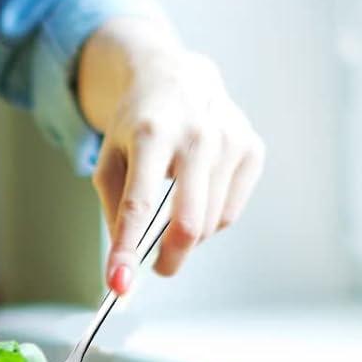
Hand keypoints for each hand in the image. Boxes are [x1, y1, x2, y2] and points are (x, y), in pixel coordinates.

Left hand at [77, 18, 263, 293]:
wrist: (176, 77)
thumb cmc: (136, 125)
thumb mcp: (109, 158)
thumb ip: (114, 208)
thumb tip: (126, 259)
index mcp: (152, 134)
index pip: (139, 205)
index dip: (127, 249)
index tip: (118, 284)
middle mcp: (197, 135)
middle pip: (188, 222)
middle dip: (168, 257)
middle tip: (154, 269)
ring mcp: (231, 140)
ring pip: (211, 222)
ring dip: (187, 236)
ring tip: (170, 216)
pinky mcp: (252, 148)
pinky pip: (231, 211)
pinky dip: (210, 219)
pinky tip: (196, 196)